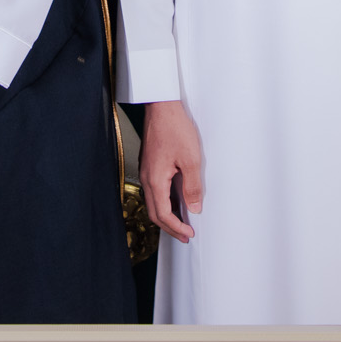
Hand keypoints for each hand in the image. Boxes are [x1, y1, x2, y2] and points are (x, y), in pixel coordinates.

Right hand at [138, 99, 203, 242]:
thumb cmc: (175, 128)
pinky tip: (176, 200)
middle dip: (170, 227)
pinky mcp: (149, 164)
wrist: (161, 106)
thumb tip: (194, 208)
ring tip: (182, 222)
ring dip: (166, 215)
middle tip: (185, 236)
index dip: (176, 228)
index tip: (189, 234)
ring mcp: (146, 171)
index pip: (163, 214)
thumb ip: (192, 186)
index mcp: (155, 180)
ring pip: (153, 202)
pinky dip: (164, 202)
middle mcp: (147, 178)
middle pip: (155, 212)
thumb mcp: (190, 159)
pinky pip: (154, 190)